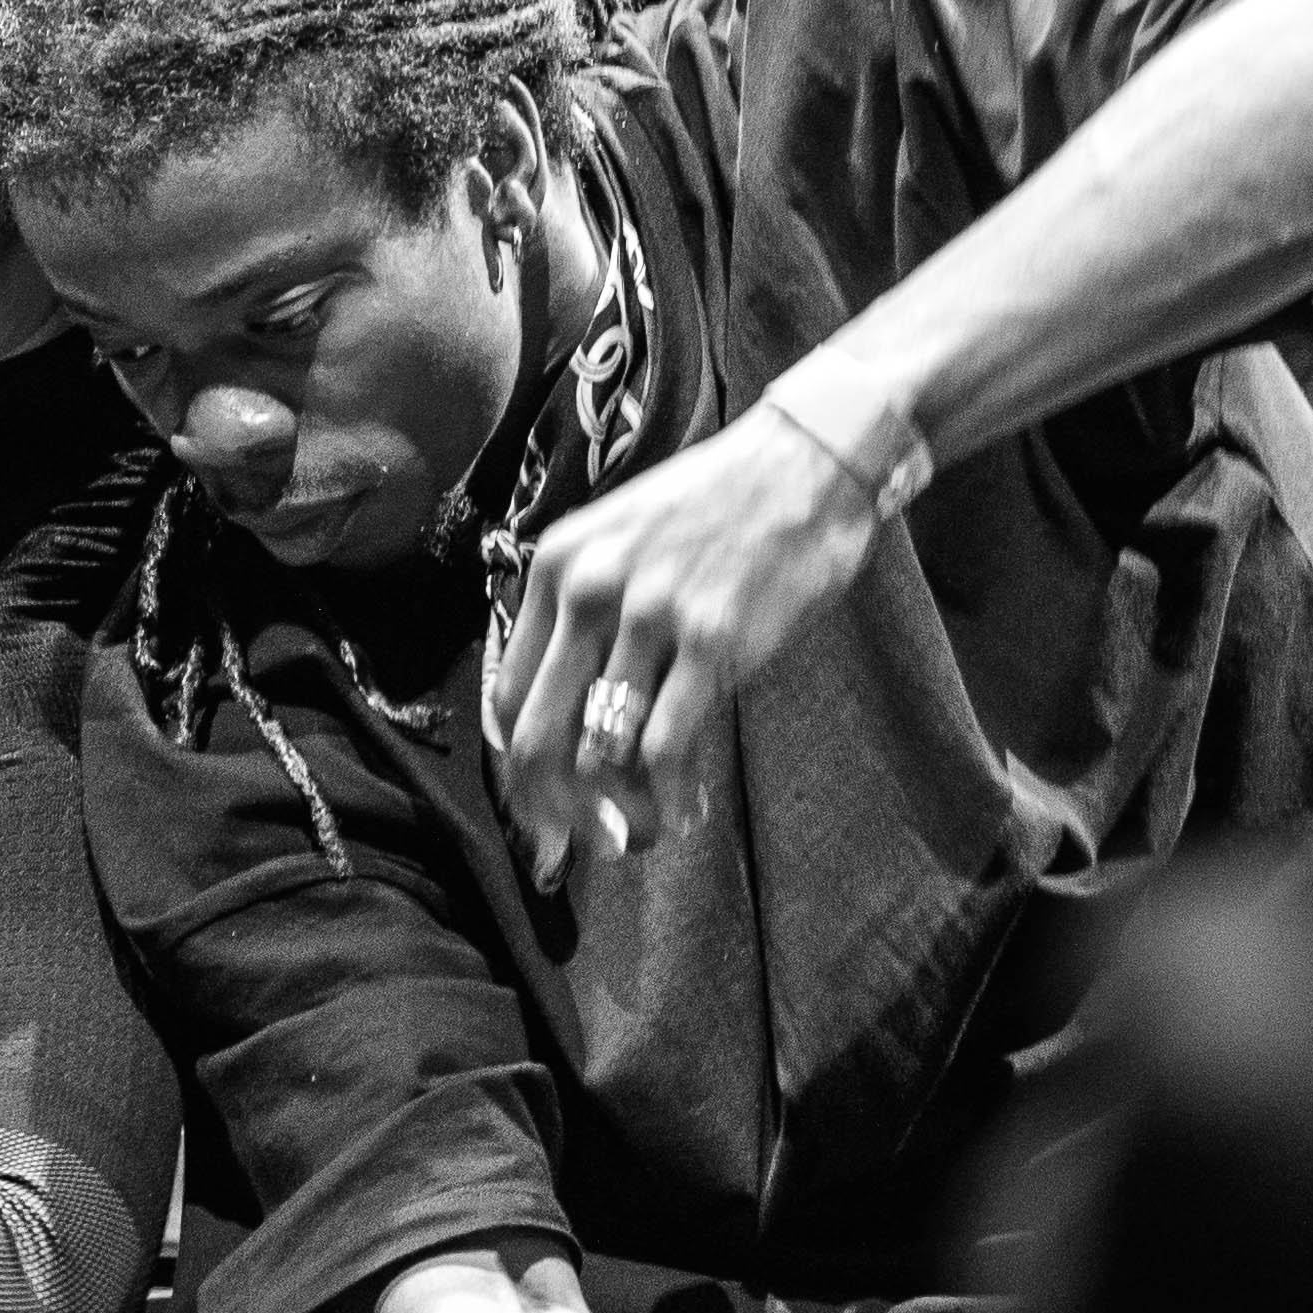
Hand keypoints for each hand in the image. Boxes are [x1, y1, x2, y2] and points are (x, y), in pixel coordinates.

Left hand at [484, 402, 881, 885]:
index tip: (542, 809)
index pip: (508, 696)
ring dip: (619, 815)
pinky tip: (686, 815)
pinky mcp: (714, 642)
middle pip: (538, 738)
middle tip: (578, 849)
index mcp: (556, 566)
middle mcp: (589, 590)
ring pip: (602, 755)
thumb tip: (565, 719)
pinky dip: (670, 801)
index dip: (519, 770)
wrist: (804, 463)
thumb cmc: (715, 509)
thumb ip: (584, 618)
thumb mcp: (620, 541)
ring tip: (641, 832)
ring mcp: (650, 616)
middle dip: (552, 813)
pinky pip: (667, 750)